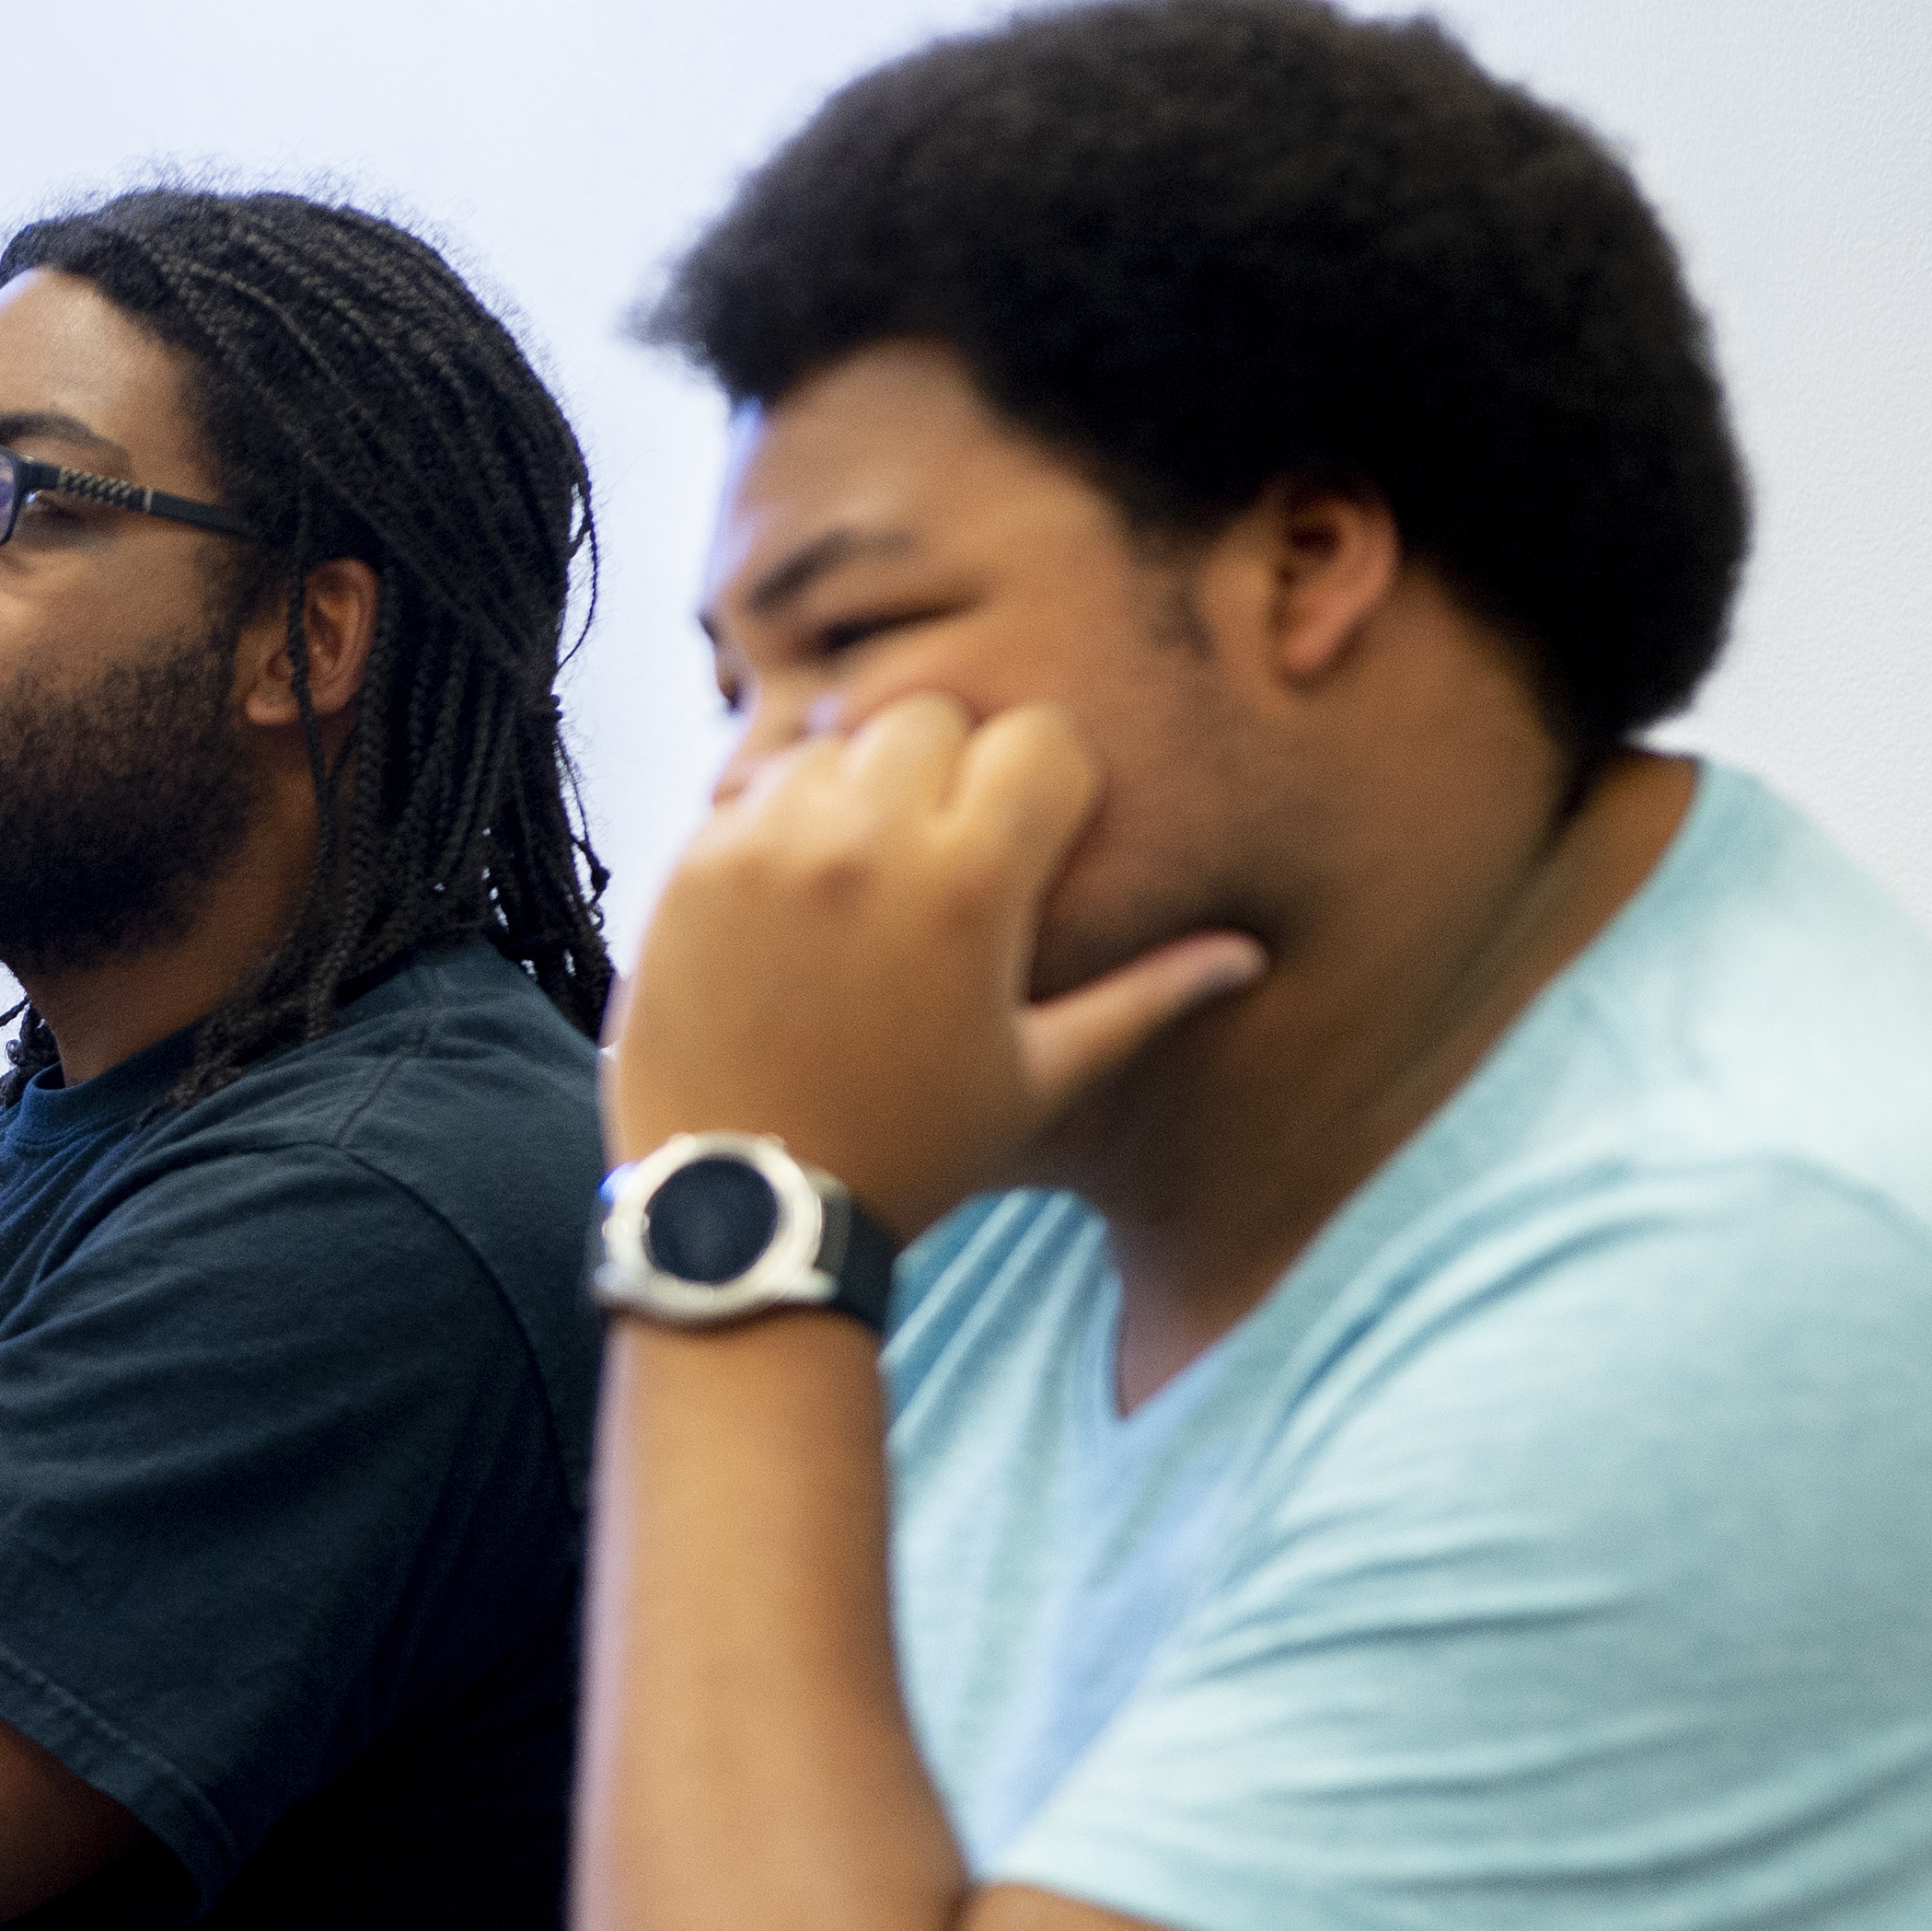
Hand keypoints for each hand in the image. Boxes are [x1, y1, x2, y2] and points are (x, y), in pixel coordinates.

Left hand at [611, 695, 1266, 1232]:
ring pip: (835, 744)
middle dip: (951, 771)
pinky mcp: (687, 868)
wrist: (744, 1211)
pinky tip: (791, 903)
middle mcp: (864, 844)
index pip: (1040, 738)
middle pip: (933, 719)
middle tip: (946, 855)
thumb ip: (1145, 1000)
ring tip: (865, 880)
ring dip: (858, 792)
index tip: (1038, 840)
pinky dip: (778, 826)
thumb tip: (1244, 956)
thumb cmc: (908, 1153)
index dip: (1050, 784)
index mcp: (970, 884)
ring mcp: (764, 849)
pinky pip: (750, 793)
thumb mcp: (1040, 1081)